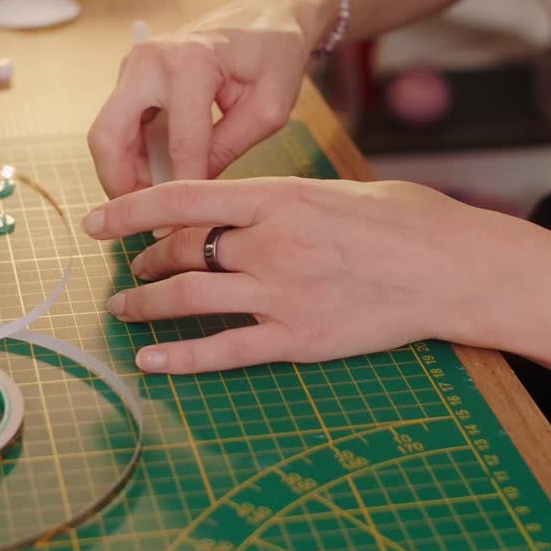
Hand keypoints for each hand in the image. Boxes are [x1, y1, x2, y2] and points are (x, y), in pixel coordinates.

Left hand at [81, 177, 531, 372]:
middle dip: (147, 257)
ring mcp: (281, 295)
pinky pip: (225, 351)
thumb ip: (282, 201)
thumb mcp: (336, 190)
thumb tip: (243, 209)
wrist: (453, 269)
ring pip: (189, 299)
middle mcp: (270, 245)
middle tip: (133, 264)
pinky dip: (180, 358)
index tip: (98, 221)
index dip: (131, 210)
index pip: (184, 198)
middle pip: (182, 250)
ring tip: (123, 307)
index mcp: (279, 198)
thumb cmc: (405, 220)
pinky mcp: (298, 340)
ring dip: (146, 303)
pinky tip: (151, 361)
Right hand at [87, 0, 335, 197]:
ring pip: (107, 133)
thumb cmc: (274, 55)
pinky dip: (132, 154)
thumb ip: (227, 150)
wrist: (266, 13)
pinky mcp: (132, 74)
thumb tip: (192, 193)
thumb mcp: (267, 109)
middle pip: (108, 136)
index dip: (179, 193)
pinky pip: (119, 124)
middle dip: (120, 184)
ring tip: (155, 203)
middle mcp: (150, 60)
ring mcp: (134, 64)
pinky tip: (158, 176)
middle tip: (143, 219)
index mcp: (190, 64)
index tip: (179, 232)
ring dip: (124, 171)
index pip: (179, 145)